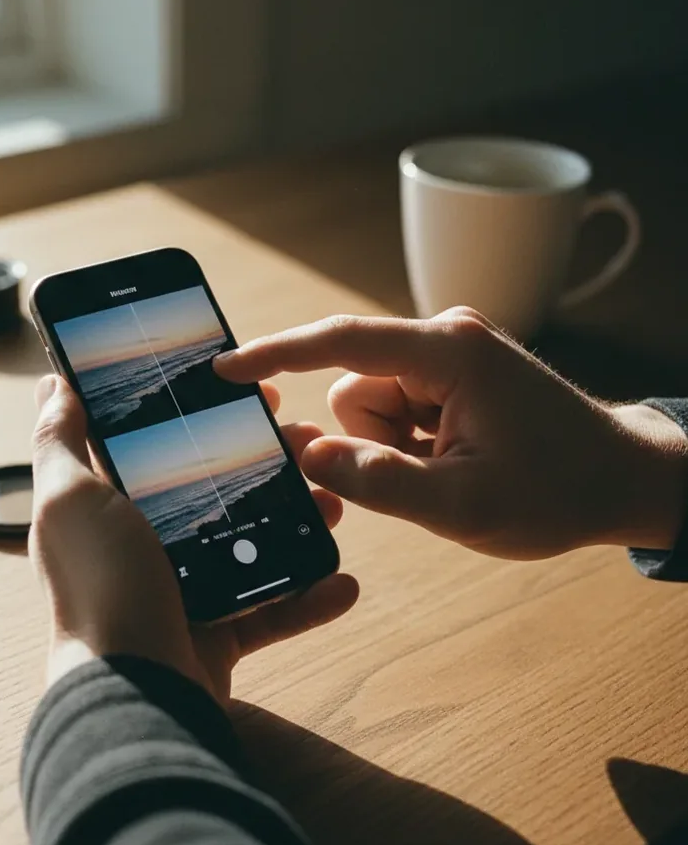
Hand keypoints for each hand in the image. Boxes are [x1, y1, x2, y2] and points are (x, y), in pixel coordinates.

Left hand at [28, 375, 358, 703]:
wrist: (135, 692)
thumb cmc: (100, 586)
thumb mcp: (69, 499)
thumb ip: (58, 440)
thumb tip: (51, 383)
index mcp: (107, 508)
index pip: (157, 444)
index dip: (199, 412)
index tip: (245, 390)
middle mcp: (142, 547)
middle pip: (213, 490)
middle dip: (263, 463)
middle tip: (305, 439)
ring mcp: (182, 592)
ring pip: (248, 544)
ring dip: (295, 521)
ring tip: (333, 502)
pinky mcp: (216, 636)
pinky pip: (270, 610)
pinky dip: (308, 597)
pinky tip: (342, 581)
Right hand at [215, 307, 687, 558]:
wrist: (621, 480)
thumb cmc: (557, 491)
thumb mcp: (463, 506)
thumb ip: (379, 482)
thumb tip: (308, 455)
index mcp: (448, 353)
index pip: (340, 342)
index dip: (276, 354)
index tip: (224, 367)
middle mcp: (444, 338)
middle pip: (353, 389)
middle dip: (374, 442)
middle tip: (429, 475)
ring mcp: (448, 354)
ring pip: (368, 405)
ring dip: (393, 448)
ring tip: (450, 469)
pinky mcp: (450, 373)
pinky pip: (393, 409)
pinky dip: (408, 444)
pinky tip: (456, 459)